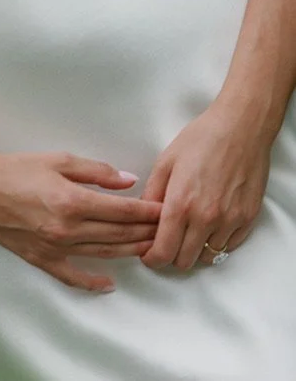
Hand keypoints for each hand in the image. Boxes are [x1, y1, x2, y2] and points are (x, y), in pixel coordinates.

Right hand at [0, 150, 161, 292]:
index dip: (148, 212)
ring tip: (150, 248)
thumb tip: (128, 181)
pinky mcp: (41, 259)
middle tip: (167, 229)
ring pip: (103, 254)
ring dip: (130, 251)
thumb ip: (96, 171)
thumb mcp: (59, 159)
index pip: (123, 211)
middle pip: (118, 234)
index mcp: (73, 201)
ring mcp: (55, 248)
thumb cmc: (18, 168)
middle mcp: (67, 229)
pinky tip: (109, 284)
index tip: (165, 210)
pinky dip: (92, 282)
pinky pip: (72, 276)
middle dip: (146, 231)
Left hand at [139, 101, 269, 270]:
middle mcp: (206, 218)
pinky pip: (228, 247)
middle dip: (171, 255)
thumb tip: (143, 216)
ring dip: (195, 250)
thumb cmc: (202, 139)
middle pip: (184, 261)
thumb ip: (152, 193)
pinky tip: (209, 224)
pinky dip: (216, 242)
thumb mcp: (166, 161)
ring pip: (207, 258)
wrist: (240, 128)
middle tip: (168, 240)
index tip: (149, 255)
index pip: (163, 252)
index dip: (152, 259)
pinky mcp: (247, 219)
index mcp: (181, 204)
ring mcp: (229, 221)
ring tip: (189, 230)